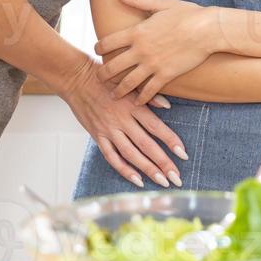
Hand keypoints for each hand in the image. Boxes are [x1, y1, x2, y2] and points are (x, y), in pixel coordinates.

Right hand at [49, 56, 186, 188]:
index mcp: (133, 105)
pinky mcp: (98, 136)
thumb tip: (168, 105)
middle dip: (163, 162)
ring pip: (131, 154)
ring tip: (162, 181)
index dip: (171, 141)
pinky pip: (111, 157)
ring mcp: (109, 130)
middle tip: (176, 178)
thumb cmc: (107, 79)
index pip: (156, 127)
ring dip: (147, 169)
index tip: (184, 154)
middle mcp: (122, 120)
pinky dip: (124, 170)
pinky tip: (137, 180)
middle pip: (146, 144)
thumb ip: (149, 95)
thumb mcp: (129, 82)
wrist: (77, 79)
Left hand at [95, 0, 217, 103]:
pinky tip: (138, 102)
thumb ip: (137, 0)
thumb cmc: (187, 14)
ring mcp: (152, 64)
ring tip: (113, 95)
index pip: (107, 42)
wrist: (208, 29)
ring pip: (127, 83)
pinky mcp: (166, 75)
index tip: (97, 52)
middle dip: (102, 74)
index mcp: (137, 31)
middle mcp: (141, 50)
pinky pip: (149, 91)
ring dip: (118, 91)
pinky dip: (141, 98)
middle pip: (112, 66)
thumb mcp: (161, 4)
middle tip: (98, 78)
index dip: (99, 48)